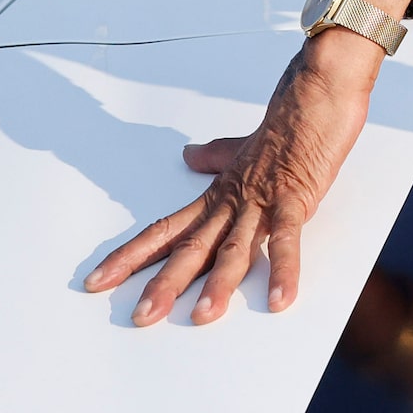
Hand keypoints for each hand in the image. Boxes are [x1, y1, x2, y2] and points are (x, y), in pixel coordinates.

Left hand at [83, 28, 380, 324]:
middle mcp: (232, 203)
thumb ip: (216, 157)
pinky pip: (286, 240)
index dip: (130, 256)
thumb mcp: (242, 147)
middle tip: (140, 316)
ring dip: (218, 285)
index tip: (97, 280)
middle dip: (164, 284)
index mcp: (217, 196)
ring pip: (234, 249)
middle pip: (190, 248)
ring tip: (202, 317)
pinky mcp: (294, 200)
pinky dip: (283, 270)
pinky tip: (278, 299)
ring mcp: (261, 202)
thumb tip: (190, 155)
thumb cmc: (285, 123)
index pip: (164, 230)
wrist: (314, 95)